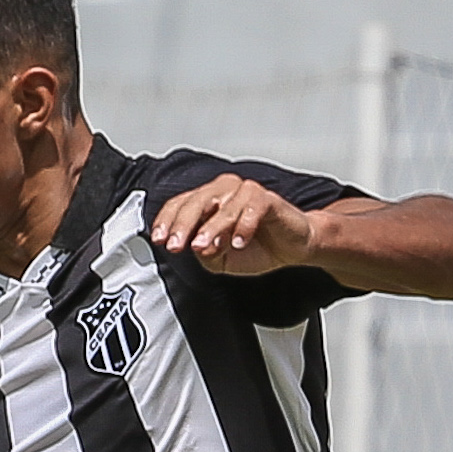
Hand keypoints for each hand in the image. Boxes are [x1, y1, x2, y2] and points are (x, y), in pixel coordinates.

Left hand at [149, 173, 318, 278]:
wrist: (293, 247)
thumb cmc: (256, 247)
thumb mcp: (220, 259)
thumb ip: (205, 254)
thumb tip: (197, 248)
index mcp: (207, 202)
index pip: (180, 204)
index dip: (167, 221)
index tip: (159, 239)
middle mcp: (224, 191)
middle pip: (196, 201)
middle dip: (182, 225)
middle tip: (176, 245)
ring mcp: (246, 192)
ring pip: (223, 206)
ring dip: (211, 228)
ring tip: (204, 247)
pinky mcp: (268, 199)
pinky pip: (253, 208)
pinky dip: (244, 226)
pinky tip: (239, 243)